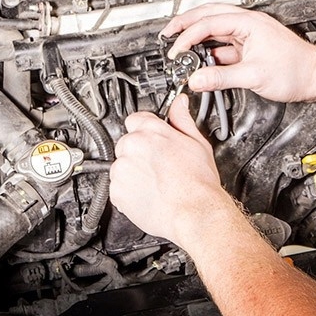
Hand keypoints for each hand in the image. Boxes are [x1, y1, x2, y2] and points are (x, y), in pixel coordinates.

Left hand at [110, 93, 231, 245]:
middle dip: (139, 152)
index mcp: (151, 131)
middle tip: (158, 164)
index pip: (136, 119)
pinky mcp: (117, 191)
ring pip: (121, 165)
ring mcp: (122, 169)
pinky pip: (118, 187)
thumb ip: (183, 119)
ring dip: (133, 171)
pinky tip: (148, 193)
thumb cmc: (198, 182)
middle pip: (127, 142)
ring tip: (155, 181)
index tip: (152, 138)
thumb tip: (179, 104)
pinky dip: (128, 191)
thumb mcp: (198, 143)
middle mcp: (132, 146)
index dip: (146, 130)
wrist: (194, 212)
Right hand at [161, 3, 315, 102]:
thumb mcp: (253, 76)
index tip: (175, 51)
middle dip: (185, 23)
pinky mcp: (250, 45)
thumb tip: (196, 79)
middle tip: (167, 34)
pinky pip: (223, 43)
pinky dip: (209, 49)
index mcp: (248, 23)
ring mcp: (248, 33)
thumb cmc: (295, 70)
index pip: (208, 23)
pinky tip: (201, 60)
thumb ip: (221, 77)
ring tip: (179, 46)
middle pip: (208, 15)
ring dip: (196, 36)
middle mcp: (247, 23)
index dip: (187, 37)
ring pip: (215, 28)